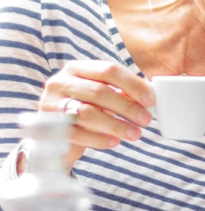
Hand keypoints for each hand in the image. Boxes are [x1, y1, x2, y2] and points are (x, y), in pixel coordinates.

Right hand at [39, 61, 154, 168]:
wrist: (55, 135)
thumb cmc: (85, 109)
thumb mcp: (101, 96)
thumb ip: (122, 92)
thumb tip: (151, 95)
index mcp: (77, 68)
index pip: (109, 69)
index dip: (133, 84)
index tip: (150, 100)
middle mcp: (61, 82)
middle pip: (99, 91)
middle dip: (127, 107)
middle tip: (146, 120)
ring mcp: (51, 104)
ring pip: (88, 113)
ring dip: (116, 125)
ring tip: (135, 134)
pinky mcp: (47, 127)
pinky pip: (78, 134)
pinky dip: (100, 139)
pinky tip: (115, 142)